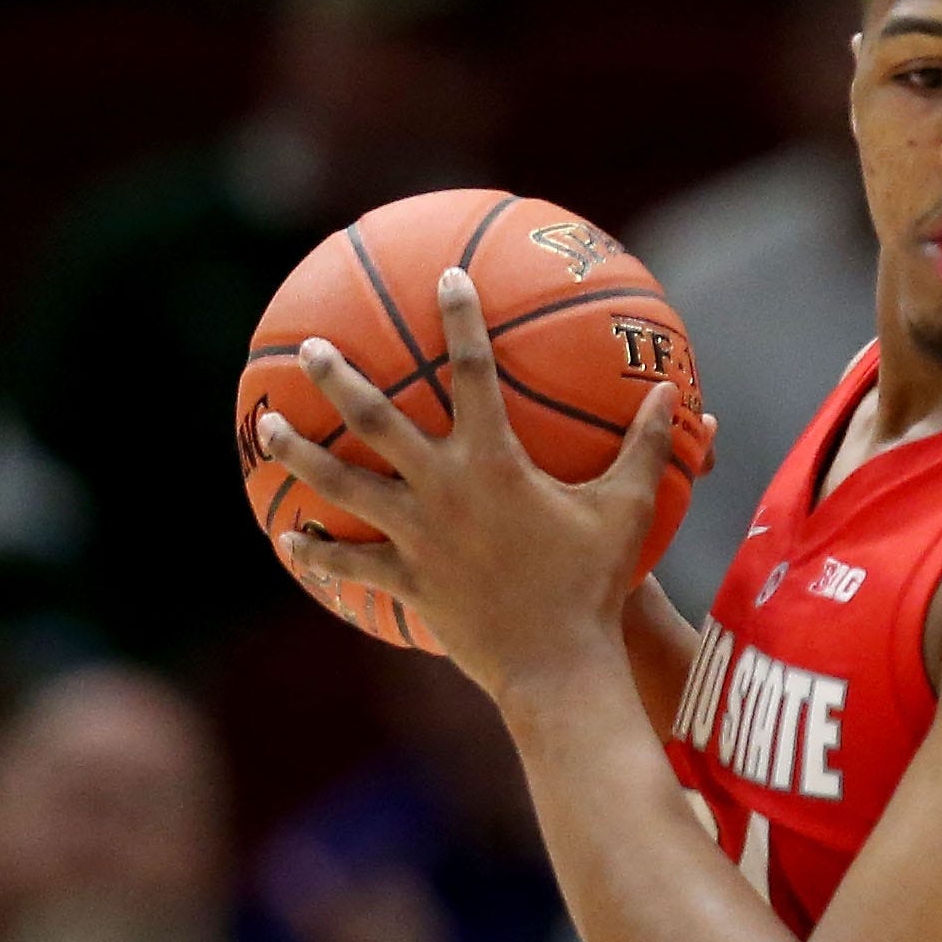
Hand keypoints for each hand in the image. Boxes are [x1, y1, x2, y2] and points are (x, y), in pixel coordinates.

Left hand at [258, 267, 677, 704]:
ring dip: (298, 452)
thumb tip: (675, 393)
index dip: (461, 319)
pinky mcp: (406, 580)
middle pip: (374, 421)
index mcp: (494, 462)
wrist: (556, 663)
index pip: (474, 371)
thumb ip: (646, 447)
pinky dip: (317, 551)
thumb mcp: (628, 510)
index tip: (447, 278)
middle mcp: (443, 489)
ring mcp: (416, 536)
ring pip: (339, 484)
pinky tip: (291, 540)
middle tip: (310, 347)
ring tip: (266, 425)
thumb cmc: (594, 584)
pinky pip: (350, 562)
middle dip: (337, 378)